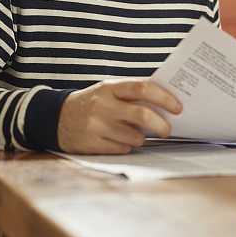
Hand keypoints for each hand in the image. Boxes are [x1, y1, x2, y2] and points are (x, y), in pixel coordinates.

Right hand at [57, 79, 181, 153]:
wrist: (57, 118)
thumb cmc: (94, 103)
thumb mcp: (109, 91)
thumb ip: (133, 94)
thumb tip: (167, 104)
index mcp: (111, 87)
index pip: (143, 88)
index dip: (164, 98)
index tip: (178, 107)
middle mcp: (103, 104)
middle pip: (141, 114)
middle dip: (160, 124)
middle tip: (167, 129)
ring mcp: (95, 125)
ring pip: (133, 136)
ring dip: (142, 138)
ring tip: (139, 135)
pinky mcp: (90, 143)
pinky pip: (121, 148)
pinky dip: (127, 146)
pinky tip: (122, 140)